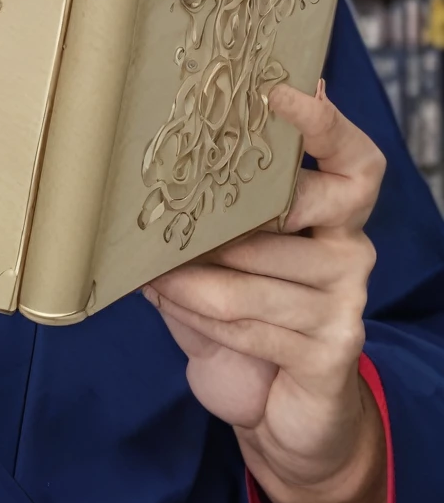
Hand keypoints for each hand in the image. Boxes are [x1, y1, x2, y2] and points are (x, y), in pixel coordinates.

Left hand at [144, 81, 388, 502]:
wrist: (285, 411)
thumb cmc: (253, 310)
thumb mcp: (237, 248)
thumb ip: (228, 198)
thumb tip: (181, 128)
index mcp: (339, 211)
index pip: (354, 159)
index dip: (323, 123)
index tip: (278, 91)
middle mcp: (352, 248)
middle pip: (305, 205)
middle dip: (234, 212)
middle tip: (178, 213)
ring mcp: (346, 301)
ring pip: (253, 275)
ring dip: (189, 277)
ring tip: (148, 269)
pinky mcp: (331, 351)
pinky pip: (250, 324)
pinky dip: (196, 313)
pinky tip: (167, 298)